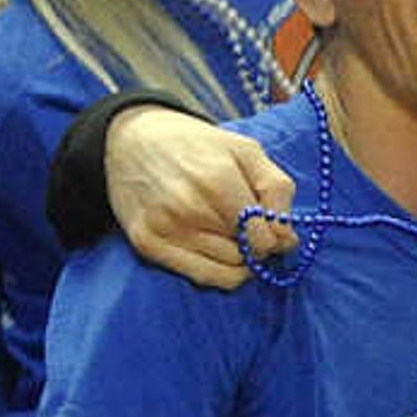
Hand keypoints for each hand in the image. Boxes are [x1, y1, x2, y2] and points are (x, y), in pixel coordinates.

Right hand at [110, 109, 297, 290]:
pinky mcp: (148, 245)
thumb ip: (277, 188)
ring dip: (236, 255)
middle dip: (255, 243)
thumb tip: (287, 237)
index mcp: (216, 180)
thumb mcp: (244, 149)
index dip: (276, 236)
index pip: (265, 238)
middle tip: (243, 222)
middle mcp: (188, 208)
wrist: (129, 139)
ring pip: (229, 269)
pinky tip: (216, 249)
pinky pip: (203, 277)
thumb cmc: (193, 144)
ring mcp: (165, 229)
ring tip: (223, 228)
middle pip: (247, 254)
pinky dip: (219, 271)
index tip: (269, 225)